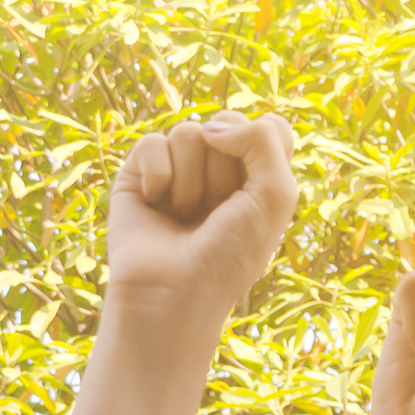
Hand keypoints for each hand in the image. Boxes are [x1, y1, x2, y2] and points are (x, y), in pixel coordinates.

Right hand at [106, 111, 298, 320]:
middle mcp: (220, 164)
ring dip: (192, 181)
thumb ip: (264, 140)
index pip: (270, 123)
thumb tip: (212, 126)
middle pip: (228, 123)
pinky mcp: (138, 173)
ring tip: (186, 214)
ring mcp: (179, 167)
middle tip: (218, 209)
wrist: (176, 291)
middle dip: (225, 169)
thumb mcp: (275, 194)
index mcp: (259, 169)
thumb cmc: (232, 250)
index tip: (255, 190)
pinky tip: (156, 205)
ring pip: (189, 131)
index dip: (262, 150)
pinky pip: (152, 142)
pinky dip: (158, 176)